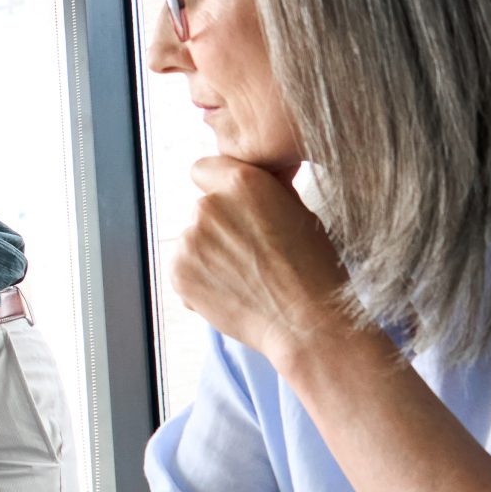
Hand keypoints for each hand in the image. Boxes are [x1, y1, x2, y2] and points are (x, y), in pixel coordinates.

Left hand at [173, 156, 360, 368]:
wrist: (306, 322)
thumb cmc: (313, 268)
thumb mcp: (298, 211)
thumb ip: (266, 188)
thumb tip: (257, 170)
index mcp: (242, 183)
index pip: (204, 169)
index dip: (218, 187)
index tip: (233, 207)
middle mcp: (209, 205)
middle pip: (201, 209)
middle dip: (220, 226)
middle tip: (251, 253)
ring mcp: (189, 239)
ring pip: (192, 240)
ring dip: (208, 253)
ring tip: (244, 277)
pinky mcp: (177, 271)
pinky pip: (182, 267)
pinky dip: (198, 279)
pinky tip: (230, 291)